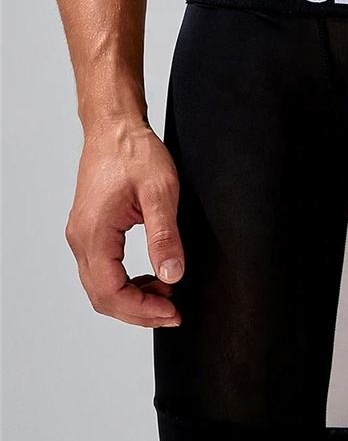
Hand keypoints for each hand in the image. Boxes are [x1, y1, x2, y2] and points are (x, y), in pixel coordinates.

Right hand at [65, 118, 184, 327]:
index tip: (172, 313)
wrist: (116, 128)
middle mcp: (82, 238)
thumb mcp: (161, 193)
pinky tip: (152, 277)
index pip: (110, 291)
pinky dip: (127, 282)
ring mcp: (84, 235)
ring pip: (101, 286)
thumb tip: (172, 275)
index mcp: (95, 232)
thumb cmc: (134, 153)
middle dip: (138, 312)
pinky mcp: (92, 231)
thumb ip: (165, 236)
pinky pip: (103, 270)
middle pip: (102, 296)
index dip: (141, 310)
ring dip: (133, 299)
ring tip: (167, 295)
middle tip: (173, 313)